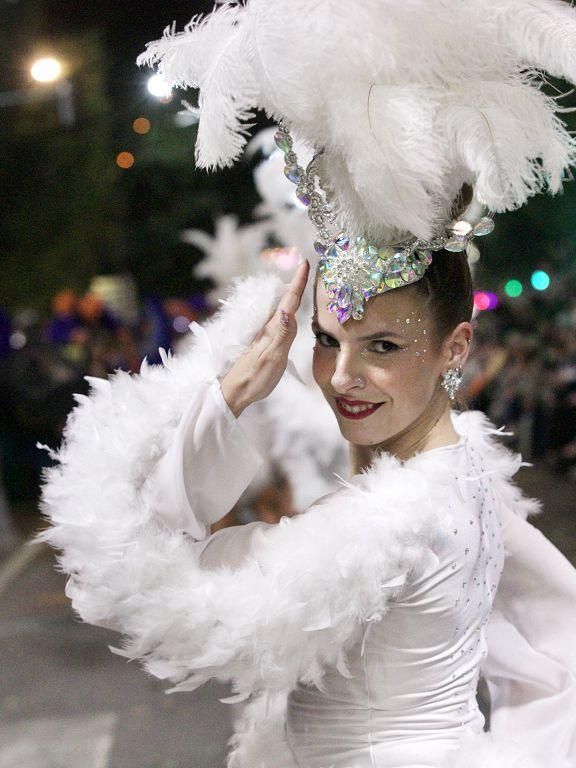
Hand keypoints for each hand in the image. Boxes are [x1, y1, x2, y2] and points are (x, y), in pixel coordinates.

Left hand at [220, 260, 309, 416]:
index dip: (298, 282)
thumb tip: (289, 309)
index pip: (289, 301)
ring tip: (299, 282)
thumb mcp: (272, 357)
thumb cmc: (255, 378)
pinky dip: (285, 309)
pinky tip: (287, 311)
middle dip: (296, 283)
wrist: (235, 392)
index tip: (305, 261)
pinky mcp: (263, 342)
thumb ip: (282, 334)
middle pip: (285, 300)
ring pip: (280, 309)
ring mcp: (264, 334)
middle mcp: (268, 327)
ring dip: (290, 295)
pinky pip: (277, 319)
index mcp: (272, 328)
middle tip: (305, 265)